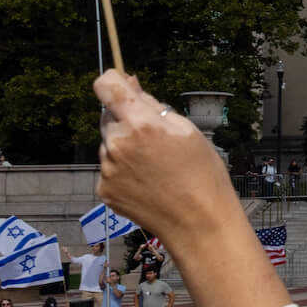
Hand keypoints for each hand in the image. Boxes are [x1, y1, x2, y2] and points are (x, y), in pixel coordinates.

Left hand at [93, 71, 244, 245]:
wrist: (198, 224)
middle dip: (125, 120)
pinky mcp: (104, 190)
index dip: (114, 82)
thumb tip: (129, 82)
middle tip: (155, 140)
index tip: (125, 87)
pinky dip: (122, 170)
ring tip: (155, 166)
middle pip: (108, 116)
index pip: (105, 86)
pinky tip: (146, 182)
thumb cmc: (202, 174)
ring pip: (108, 143)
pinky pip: (108, 168)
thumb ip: (152, 104)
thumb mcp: (186, 130)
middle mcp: (117, 145)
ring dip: (124, 146)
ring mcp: (107, 170)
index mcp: (140, 124)